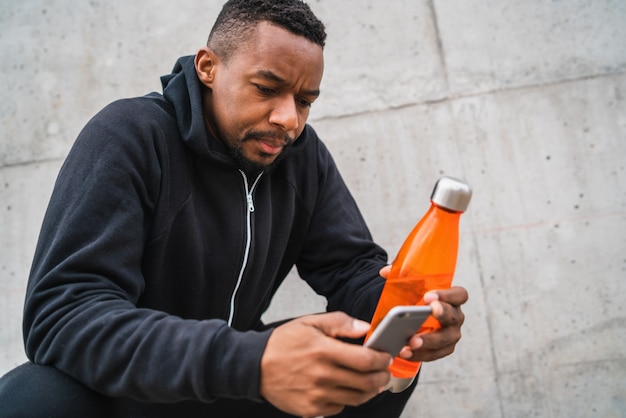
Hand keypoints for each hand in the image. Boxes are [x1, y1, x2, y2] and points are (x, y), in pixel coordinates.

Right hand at [259, 312, 391, 416]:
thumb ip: (340, 322)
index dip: (382, 359)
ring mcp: (317, 396)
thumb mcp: (310, 322)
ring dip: (369, 391)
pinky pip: (340, 408)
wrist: (254, 366)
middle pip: (366, 383)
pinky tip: (344, 388)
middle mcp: (322, 376)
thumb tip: (365, 328)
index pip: (366, 360)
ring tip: (371, 382)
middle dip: (382, 377)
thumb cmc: (283, 343)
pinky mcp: (311, 410)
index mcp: (324, 351)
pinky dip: (347, 399)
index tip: (385, 356)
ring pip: (357, 399)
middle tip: (384, 372)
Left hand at [379, 265, 467, 362]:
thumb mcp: (410, 287)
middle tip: (427, 312)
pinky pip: (435, 354)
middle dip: (441, 314)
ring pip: (445, 339)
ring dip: (428, 340)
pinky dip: (420, 354)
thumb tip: (385, 272)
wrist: (416, 319)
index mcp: (452, 298)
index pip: (459, 294)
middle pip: (454, 316)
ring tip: (410, 341)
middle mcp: (456, 316)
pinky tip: (405, 352)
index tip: (429, 296)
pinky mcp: (444, 349)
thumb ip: (401, 277)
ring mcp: (451, 334)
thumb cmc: (416, 300)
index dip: (447, 295)